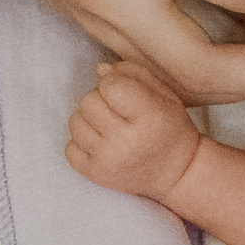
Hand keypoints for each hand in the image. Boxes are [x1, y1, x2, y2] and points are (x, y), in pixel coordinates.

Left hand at [67, 62, 202, 200]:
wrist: (175, 173)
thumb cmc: (169, 127)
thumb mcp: (164, 94)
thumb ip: (134, 74)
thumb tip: (100, 70)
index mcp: (150, 117)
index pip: (112, 86)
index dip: (113, 82)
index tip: (123, 90)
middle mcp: (127, 141)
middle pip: (88, 101)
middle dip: (100, 99)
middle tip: (117, 109)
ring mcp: (108, 160)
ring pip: (75, 122)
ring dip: (89, 119)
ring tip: (108, 125)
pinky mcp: (95, 175)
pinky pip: (69, 148)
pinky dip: (82, 142)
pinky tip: (100, 143)